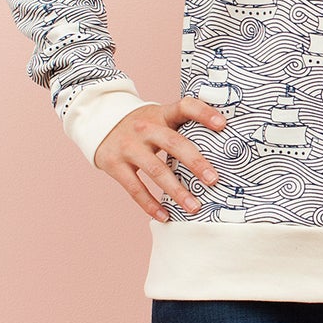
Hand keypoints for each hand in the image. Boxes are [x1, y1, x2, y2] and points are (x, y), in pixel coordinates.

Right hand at [91, 98, 225, 220]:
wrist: (98, 122)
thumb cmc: (143, 126)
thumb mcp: (159, 117)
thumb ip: (183, 126)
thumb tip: (224, 146)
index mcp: (161, 114)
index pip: (185, 107)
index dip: (204, 114)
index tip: (223, 125)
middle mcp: (145, 128)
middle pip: (173, 143)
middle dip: (195, 162)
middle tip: (214, 180)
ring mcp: (128, 146)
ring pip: (155, 170)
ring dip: (176, 190)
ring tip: (195, 207)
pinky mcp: (114, 164)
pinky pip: (135, 188)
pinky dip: (151, 205)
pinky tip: (166, 216)